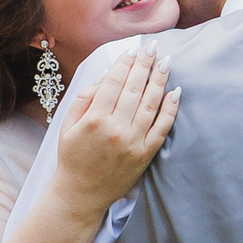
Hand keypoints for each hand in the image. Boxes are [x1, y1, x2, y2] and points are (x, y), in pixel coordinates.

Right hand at [51, 50, 179, 213]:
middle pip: (134, 89)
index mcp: (94, 120)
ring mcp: (132, 143)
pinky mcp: (145, 155)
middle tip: (154, 47)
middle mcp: (115, 129)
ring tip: (166, 62)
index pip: (113, 83)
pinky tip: (175, 92)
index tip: (132, 49)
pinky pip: (161, 128)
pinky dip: (170, 109)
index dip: (124, 63)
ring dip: (160, 81)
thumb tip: (106, 76)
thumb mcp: (67, 126)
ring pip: (150, 105)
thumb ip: (84, 99)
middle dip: (145, 65)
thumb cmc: (72, 157)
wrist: (80, 194)